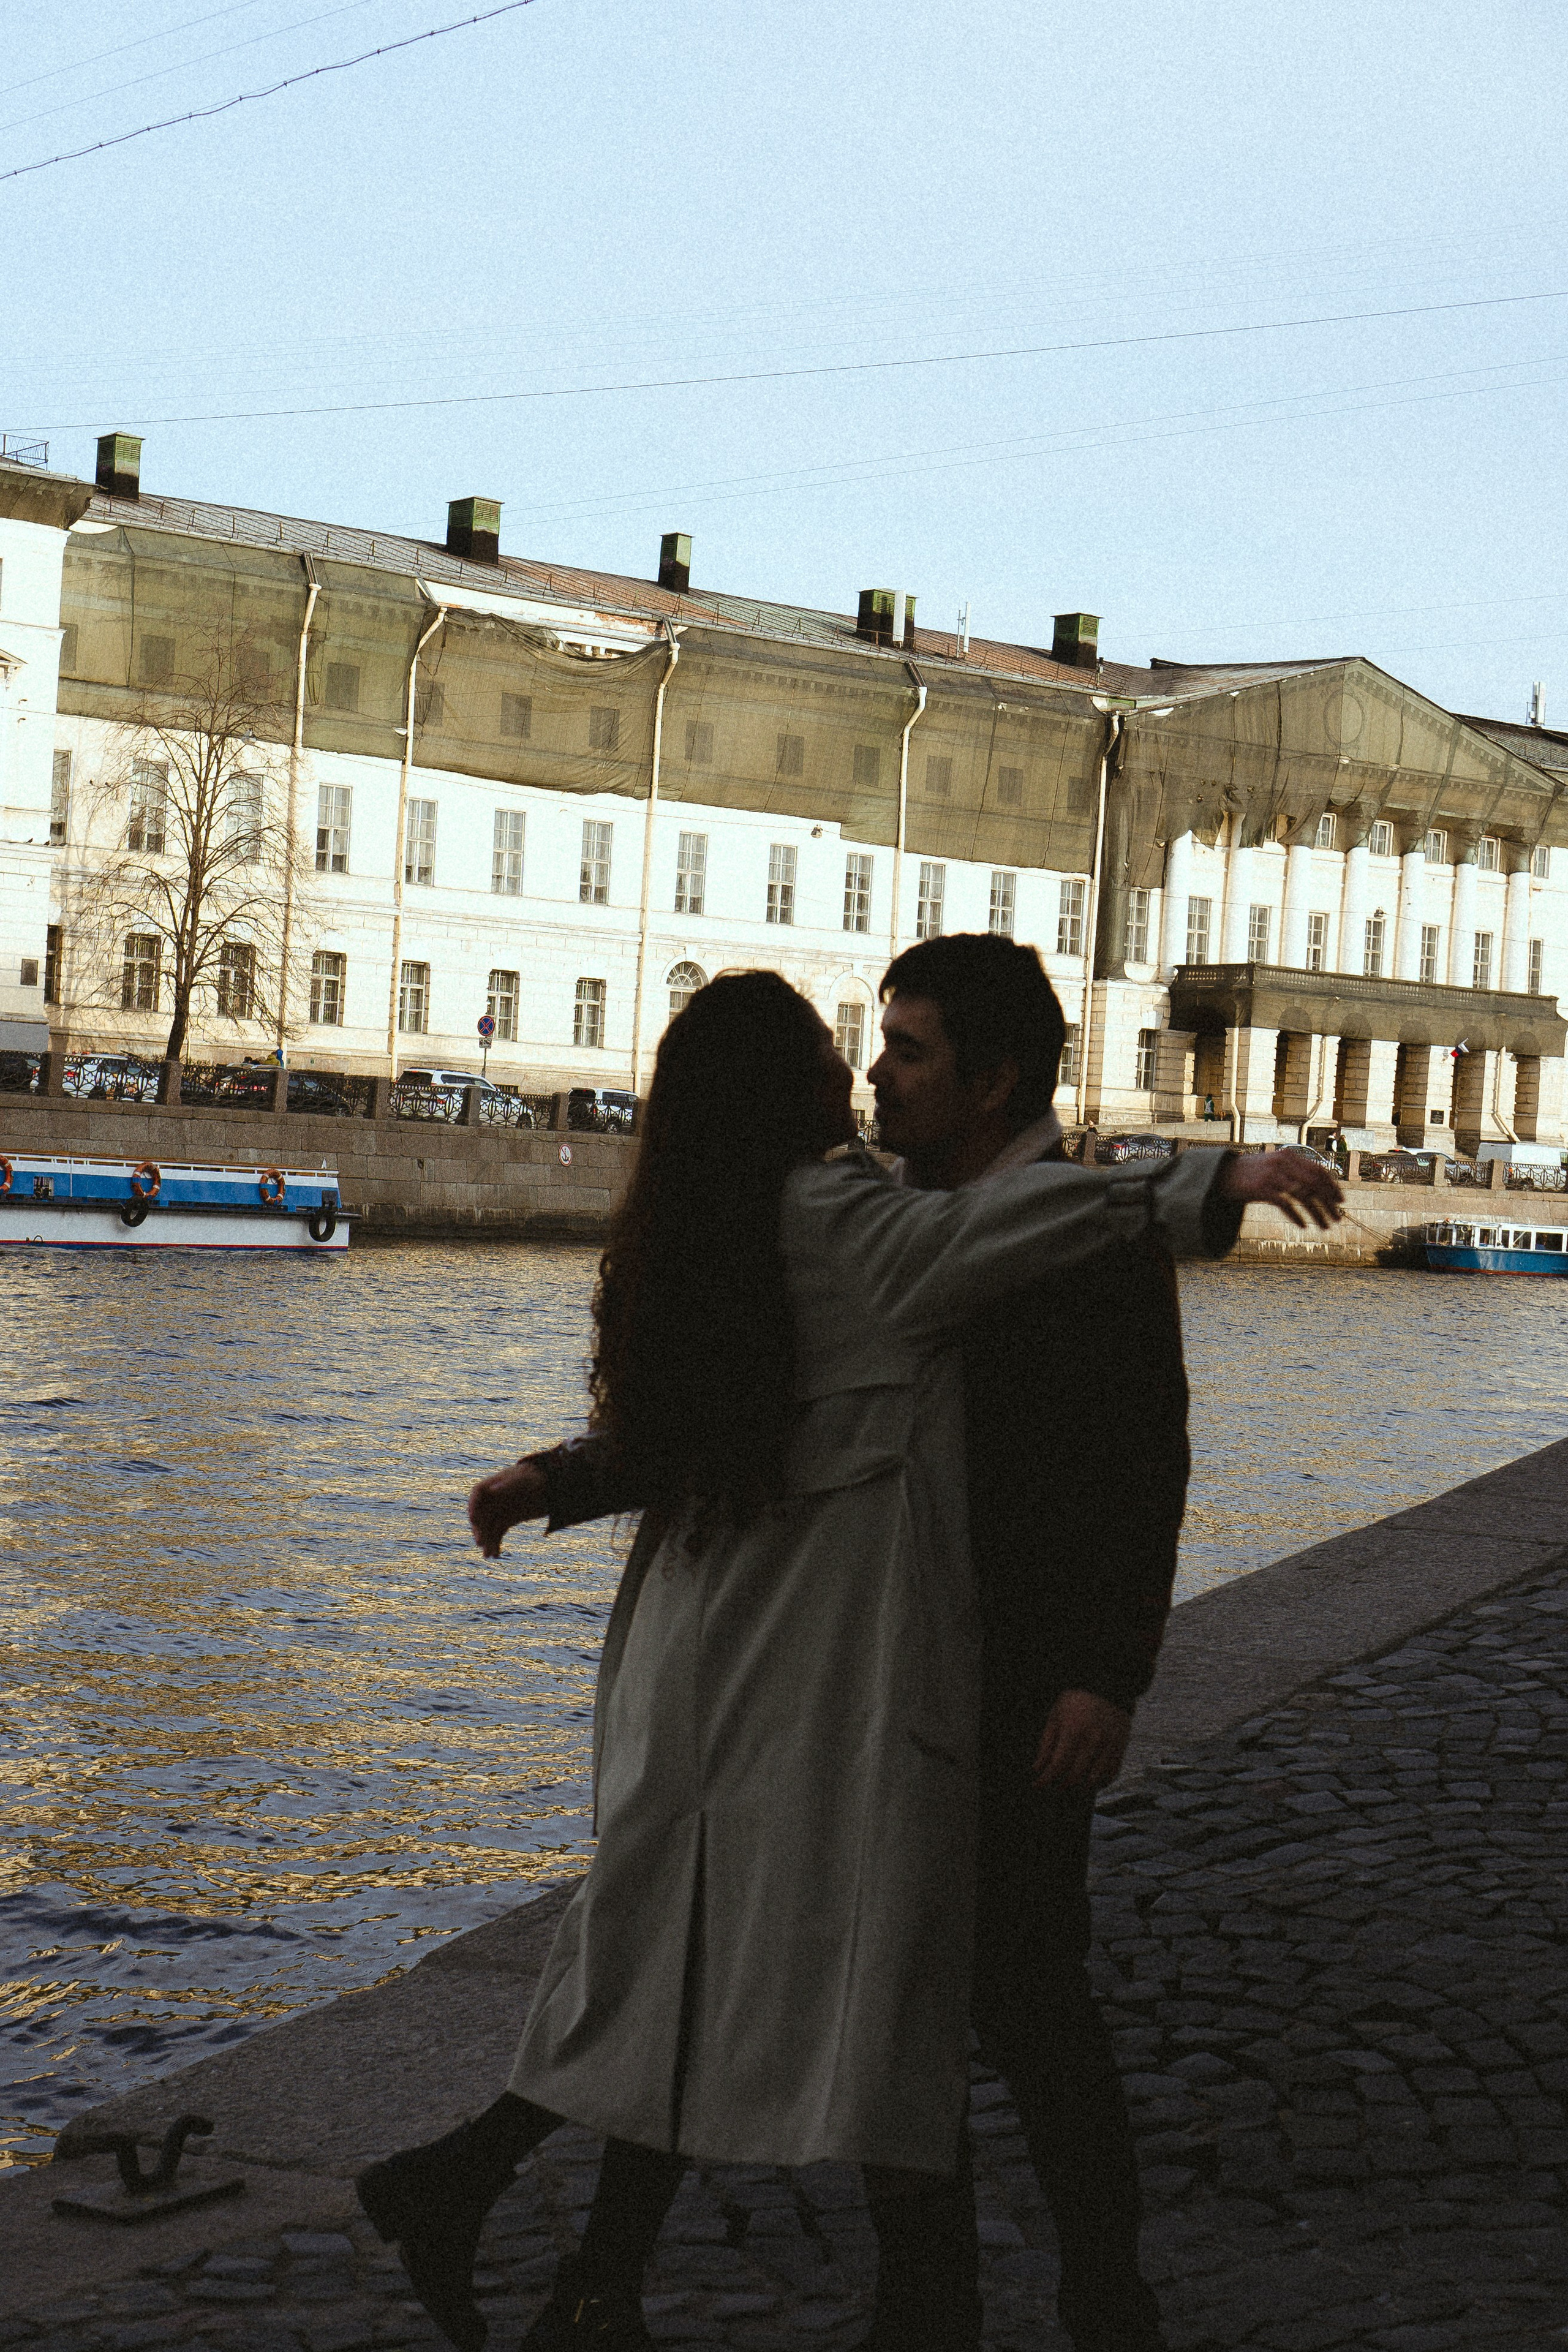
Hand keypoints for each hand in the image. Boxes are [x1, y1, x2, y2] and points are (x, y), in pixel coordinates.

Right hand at [468, 1458, 549, 1558]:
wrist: (545, 1484)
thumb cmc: (532, 1478)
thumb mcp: (522, 1480)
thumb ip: (507, 1485)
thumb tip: (493, 1490)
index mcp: (492, 1483)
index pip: (477, 1493)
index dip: (473, 1505)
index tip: (473, 1519)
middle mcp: (491, 1499)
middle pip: (481, 1513)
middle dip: (480, 1529)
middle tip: (480, 1542)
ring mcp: (497, 1510)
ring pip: (488, 1527)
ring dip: (487, 1541)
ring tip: (488, 1555)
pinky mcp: (505, 1521)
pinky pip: (497, 1533)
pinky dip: (496, 1543)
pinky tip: (496, 1554)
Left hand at [1032, 1689, 1132, 1791]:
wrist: (1106, 1687)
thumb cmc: (1076, 1701)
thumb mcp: (1055, 1716)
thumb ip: (1046, 1744)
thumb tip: (1038, 1768)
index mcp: (1073, 1731)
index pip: (1058, 1765)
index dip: (1046, 1779)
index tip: (1038, 1785)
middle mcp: (1092, 1741)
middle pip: (1075, 1776)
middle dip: (1061, 1785)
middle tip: (1054, 1786)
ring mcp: (1109, 1746)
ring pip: (1093, 1779)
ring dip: (1080, 1787)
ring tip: (1071, 1785)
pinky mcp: (1120, 1748)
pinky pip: (1111, 1774)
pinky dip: (1100, 1782)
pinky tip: (1090, 1781)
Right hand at [1220, 1147, 1343, 1230]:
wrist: (1223, 1174)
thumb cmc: (1252, 1173)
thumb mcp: (1274, 1167)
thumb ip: (1294, 1172)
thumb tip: (1318, 1189)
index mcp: (1289, 1156)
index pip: (1318, 1171)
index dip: (1332, 1186)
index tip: (1341, 1201)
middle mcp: (1282, 1163)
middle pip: (1315, 1184)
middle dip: (1329, 1202)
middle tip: (1338, 1217)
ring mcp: (1272, 1175)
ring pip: (1303, 1195)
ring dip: (1317, 1213)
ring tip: (1325, 1226)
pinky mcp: (1261, 1188)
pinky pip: (1285, 1204)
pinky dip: (1296, 1216)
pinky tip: (1303, 1226)